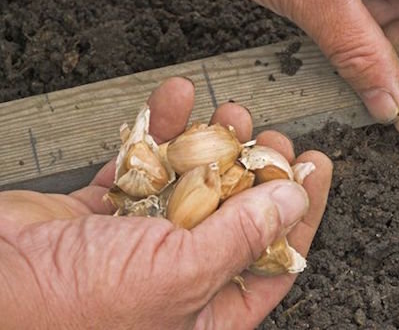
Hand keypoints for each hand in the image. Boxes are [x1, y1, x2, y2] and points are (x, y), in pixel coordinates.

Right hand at [0, 77, 331, 328]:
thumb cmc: (71, 307)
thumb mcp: (178, 274)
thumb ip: (241, 237)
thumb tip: (293, 202)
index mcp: (204, 308)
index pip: (274, 259)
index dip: (302, 212)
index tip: (318, 168)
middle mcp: (177, 274)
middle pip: (237, 214)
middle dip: (258, 170)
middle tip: (273, 138)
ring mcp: (141, 238)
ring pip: (193, 180)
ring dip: (214, 142)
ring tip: (234, 114)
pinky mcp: (107, 206)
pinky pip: (147, 159)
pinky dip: (162, 127)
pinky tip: (178, 99)